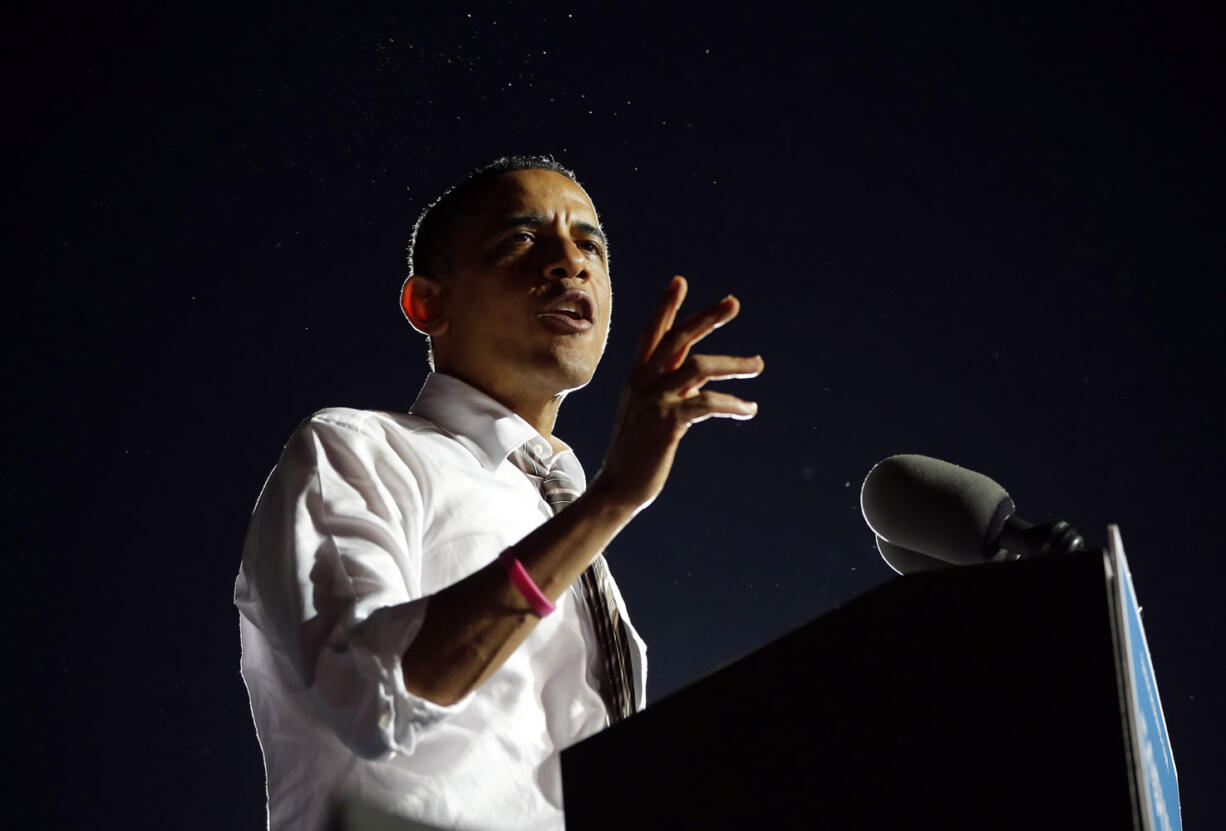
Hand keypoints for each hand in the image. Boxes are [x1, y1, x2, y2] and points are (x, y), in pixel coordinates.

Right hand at [591, 276, 763, 513]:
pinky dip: (733, 403)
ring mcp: (653, 401)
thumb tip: (698, 381)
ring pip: (698, 365)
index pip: (651, 333)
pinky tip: (749, 409)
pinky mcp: (667, 422)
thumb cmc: (637, 453)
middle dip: (706, 317)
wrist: (617, 488)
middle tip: (733, 302)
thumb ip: (671, 391)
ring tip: (758, 364)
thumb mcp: (649, 414)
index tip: (680, 281)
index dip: (665, 307)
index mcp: (636, 378)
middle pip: (677, 338)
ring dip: (733, 363)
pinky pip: (707, 402)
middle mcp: (642, 383)